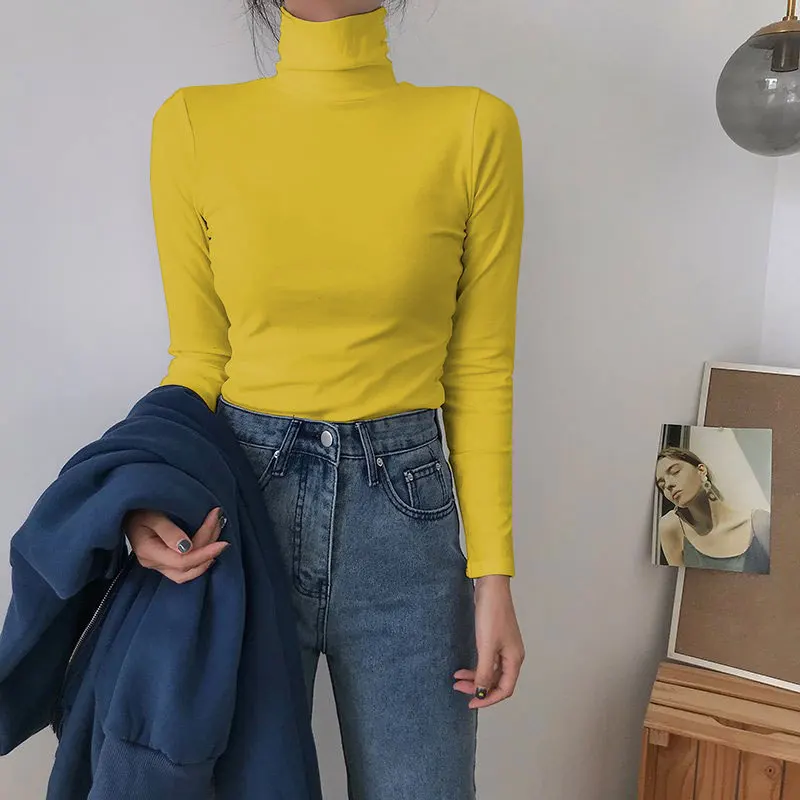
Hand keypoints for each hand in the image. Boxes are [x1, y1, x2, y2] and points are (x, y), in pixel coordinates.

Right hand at [124, 506, 229, 583]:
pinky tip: (209, 551)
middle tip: (219, 525)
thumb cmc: (138, 508)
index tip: (223, 542)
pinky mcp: (163, 561)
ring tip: (219, 539)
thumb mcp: (152, 515)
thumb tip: (187, 548)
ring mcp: (157, 564)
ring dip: (206, 559)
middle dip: (208, 550)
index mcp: (148, 551)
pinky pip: (183, 569)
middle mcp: (152, 562)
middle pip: (187, 567)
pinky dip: (199, 562)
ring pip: (186, 573)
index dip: (204, 553)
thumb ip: (168, 531)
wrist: (126, 509)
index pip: (182, 561)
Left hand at [453, 575, 524, 708]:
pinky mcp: (495, 639)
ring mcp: (504, 647)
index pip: (505, 689)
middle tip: (458, 688)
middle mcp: (511, 656)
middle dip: (478, 688)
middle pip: (496, 682)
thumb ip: (484, 671)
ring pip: (490, 671)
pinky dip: (475, 666)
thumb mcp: (486, 646)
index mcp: (514, 659)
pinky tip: (463, 668)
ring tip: (456, 678)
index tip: (471, 703)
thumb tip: (481, 693)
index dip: (488, 699)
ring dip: (475, 677)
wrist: (491, 587)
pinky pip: (487, 661)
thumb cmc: (492, 614)